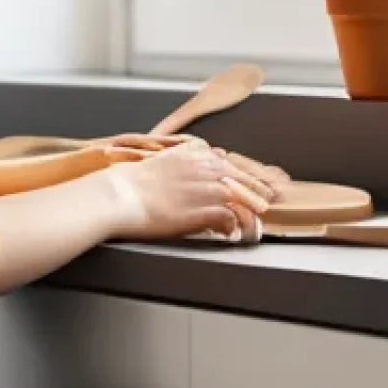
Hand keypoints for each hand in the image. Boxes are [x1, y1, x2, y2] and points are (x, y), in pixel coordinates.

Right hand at [102, 140, 271, 242]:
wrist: (119, 195)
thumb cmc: (128, 182)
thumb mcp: (155, 162)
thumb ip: (177, 164)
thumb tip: (183, 174)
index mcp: (192, 153)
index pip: (229, 162)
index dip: (246, 174)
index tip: (258, 182)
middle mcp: (204, 167)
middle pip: (244, 179)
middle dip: (258, 191)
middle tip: (269, 203)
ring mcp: (207, 188)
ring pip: (244, 200)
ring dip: (250, 214)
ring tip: (254, 225)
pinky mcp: (206, 210)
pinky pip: (233, 221)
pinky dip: (235, 229)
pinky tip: (232, 234)